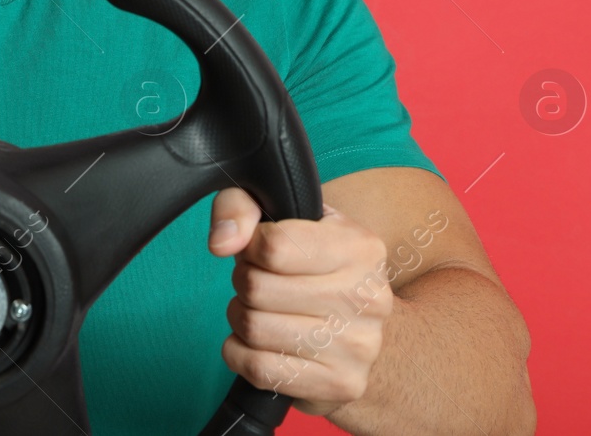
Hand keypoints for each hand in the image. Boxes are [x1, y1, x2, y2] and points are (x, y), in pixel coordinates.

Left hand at [209, 188, 390, 414]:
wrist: (359, 328)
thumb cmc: (312, 267)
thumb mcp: (285, 218)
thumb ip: (242, 206)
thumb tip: (222, 242)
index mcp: (360, 247)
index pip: (273, 246)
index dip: (249, 247)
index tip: (258, 252)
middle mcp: (368, 297)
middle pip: (257, 288)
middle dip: (243, 282)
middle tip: (259, 284)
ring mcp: (359, 346)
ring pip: (254, 328)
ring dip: (241, 318)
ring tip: (262, 311)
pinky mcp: (342, 384)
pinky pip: (259, 369)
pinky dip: (240, 354)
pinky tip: (258, 344)